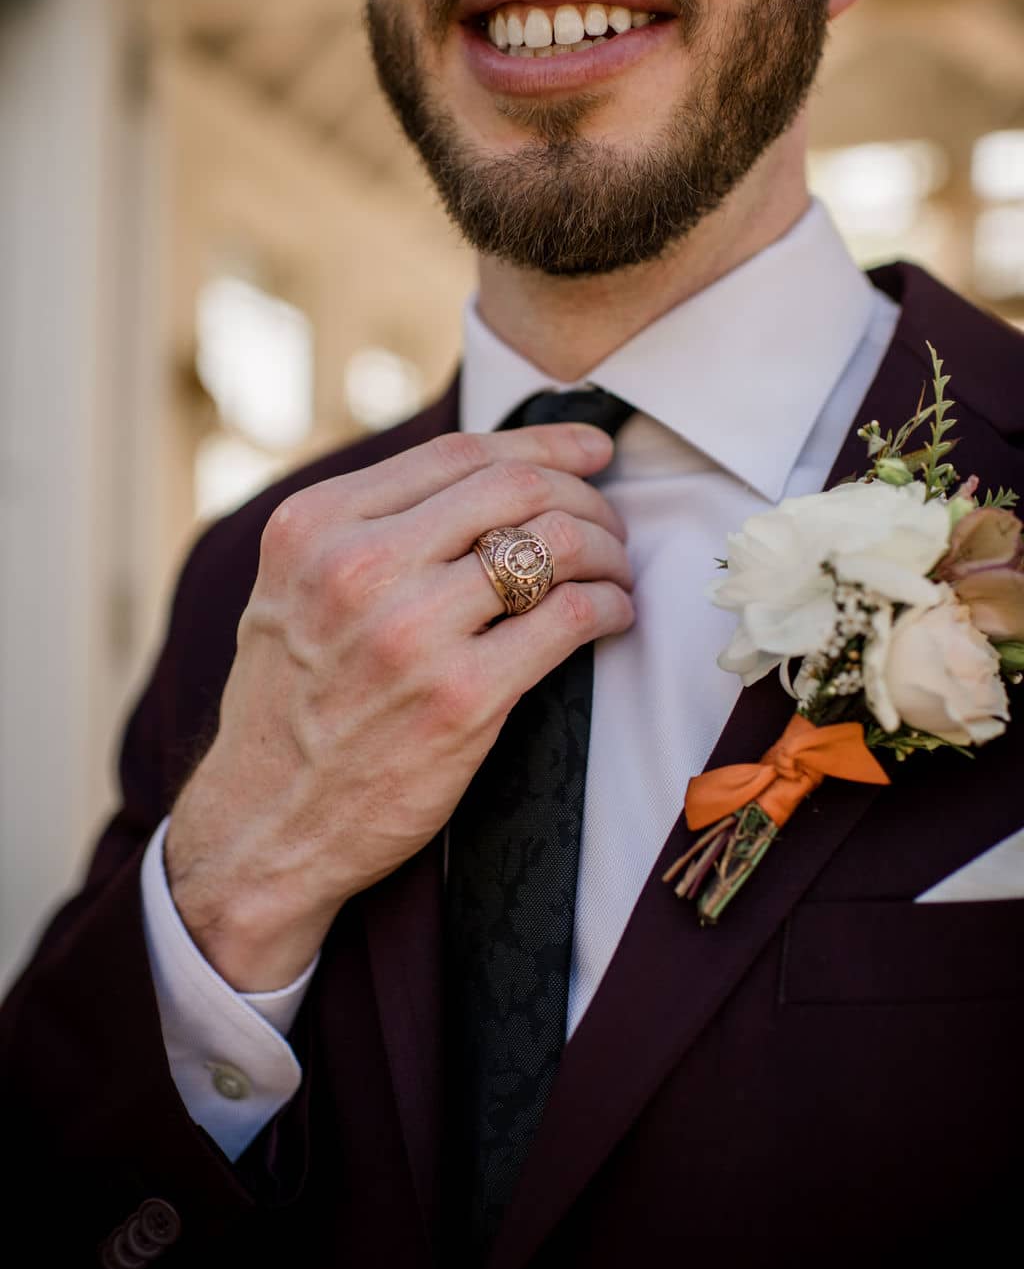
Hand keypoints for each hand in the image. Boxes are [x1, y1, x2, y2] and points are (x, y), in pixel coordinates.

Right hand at [165, 425, 633, 990]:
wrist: (262, 826)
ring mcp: (409, 632)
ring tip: (614, 570)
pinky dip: (609, 606)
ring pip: (551, 544)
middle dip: (584, 494)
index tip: (588, 449)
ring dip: (606, 550)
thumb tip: (484, 479)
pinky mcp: (460, 698)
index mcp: (314, 525)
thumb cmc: (289, 706)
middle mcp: (356, 567)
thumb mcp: (292, 589)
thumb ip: (362, 528)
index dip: (542, 442)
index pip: (457, 452)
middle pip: (514, 487)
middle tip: (610, 520)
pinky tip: (612, 615)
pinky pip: (568, 617)